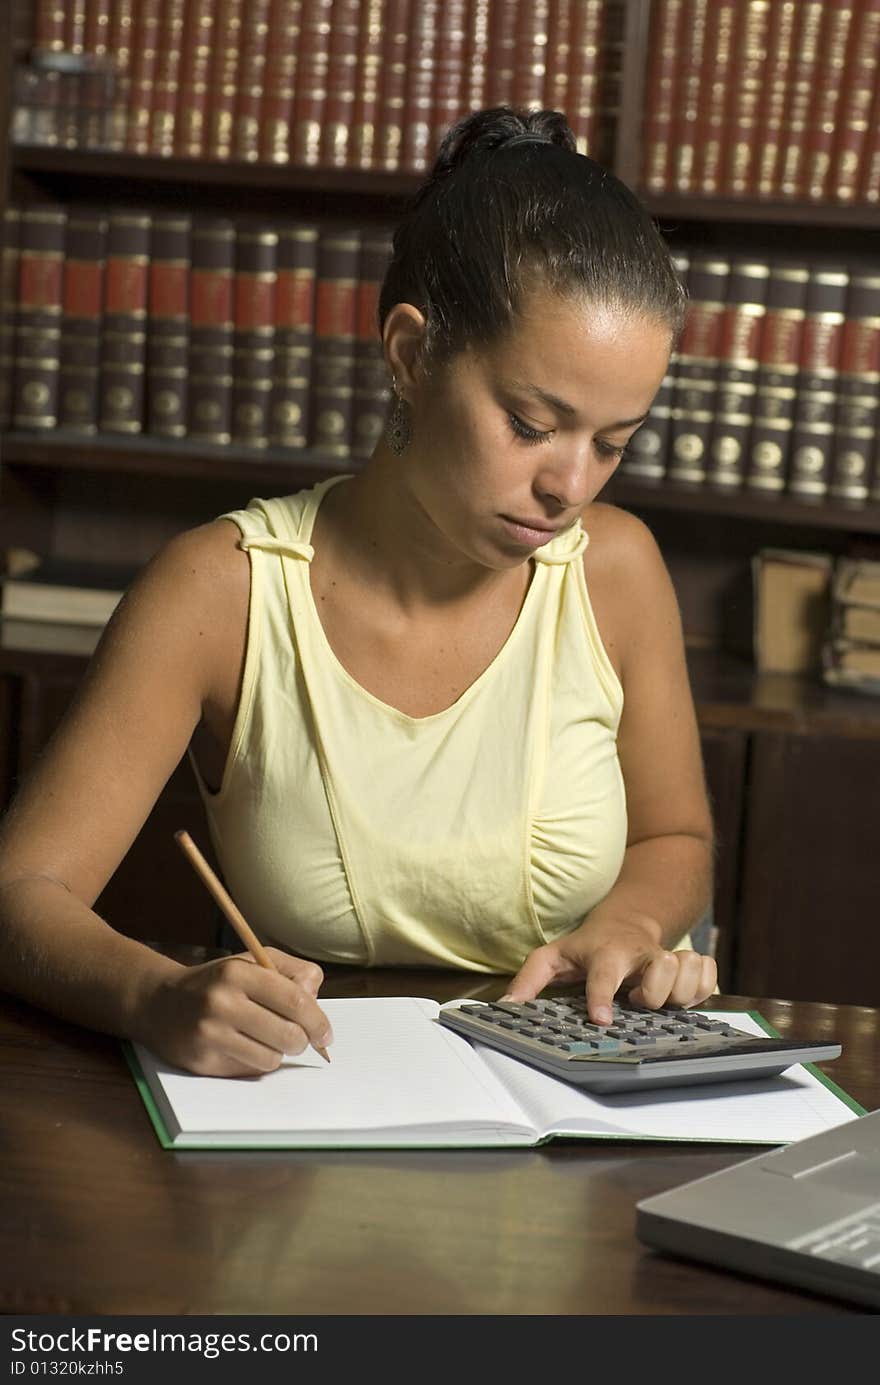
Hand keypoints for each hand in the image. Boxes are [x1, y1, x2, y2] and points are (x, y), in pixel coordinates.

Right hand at [140, 948, 332, 1075]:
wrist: (158, 1003)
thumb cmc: (215, 983)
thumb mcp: (251, 962)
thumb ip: (291, 971)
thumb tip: (316, 997)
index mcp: (238, 973)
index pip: (295, 1000)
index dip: (318, 1021)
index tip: (325, 1034)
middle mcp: (222, 1003)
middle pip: (288, 1035)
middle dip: (300, 1041)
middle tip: (296, 1038)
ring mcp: (209, 1035)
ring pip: (271, 1059)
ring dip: (276, 1053)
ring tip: (264, 1039)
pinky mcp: (201, 1062)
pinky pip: (248, 1072)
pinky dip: (254, 1063)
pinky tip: (242, 1048)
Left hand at [501, 923, 716, 1024]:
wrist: (627, 922)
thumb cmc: (588, 947)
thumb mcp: (552, 956)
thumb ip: (530, 980)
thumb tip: (508, 1006)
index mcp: (606, 953)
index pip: (604, 974)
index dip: (603, 997)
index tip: (602, 1020)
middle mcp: (641, 954)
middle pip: (663, 968)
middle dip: (654, 993)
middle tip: (639, 1002)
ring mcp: (669, 958)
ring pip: (689, 971)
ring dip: (679, 992)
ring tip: (661, 999)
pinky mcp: (690, 964)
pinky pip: (710, 976)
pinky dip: (702, 988)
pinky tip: (682, 996)